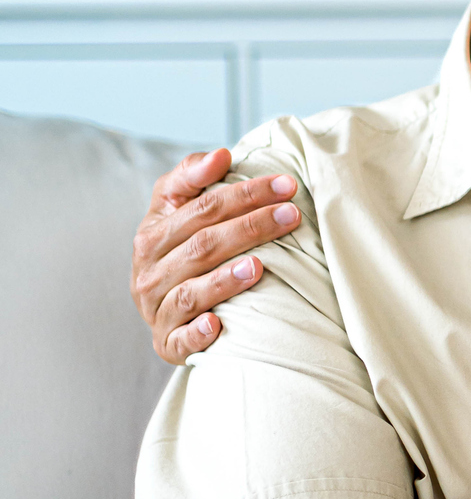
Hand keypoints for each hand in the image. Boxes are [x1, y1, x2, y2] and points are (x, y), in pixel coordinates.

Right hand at [131, 148, 301, 363]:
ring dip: (225, 280)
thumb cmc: (179, 248)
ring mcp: (157, 310)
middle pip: (202, 246)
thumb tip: (222, 154)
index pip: (202, 208)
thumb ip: (192, 176)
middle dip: (249, 227)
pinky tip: (218, 326)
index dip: (244, 194)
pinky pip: (181, 341)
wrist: (162, 306)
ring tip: (260, 266)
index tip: (286, 184)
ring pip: (190, 293)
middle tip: (291, 216)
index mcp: (152, 235)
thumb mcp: (175, 208)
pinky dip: (198, 334)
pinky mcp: (168, 344)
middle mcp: (149, 273)